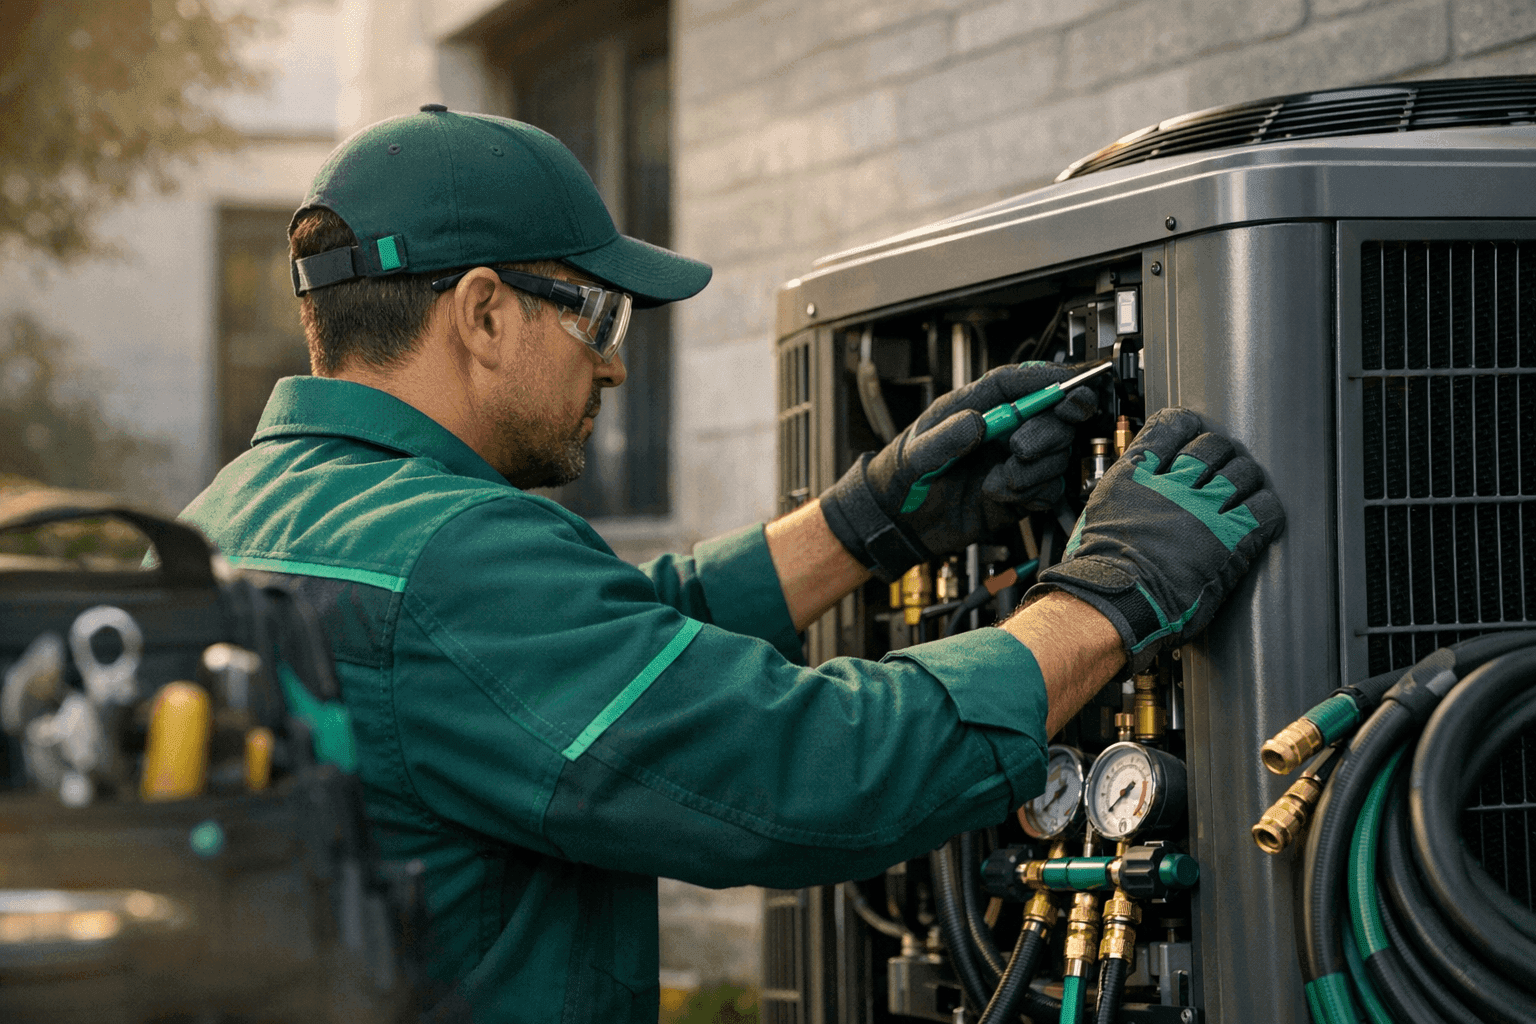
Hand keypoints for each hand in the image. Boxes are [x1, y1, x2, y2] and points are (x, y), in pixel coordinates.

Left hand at [820, 362, 1098, 581]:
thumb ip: (943, 440)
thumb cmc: (902, 479)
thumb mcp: (914, 457)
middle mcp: (1002, 430)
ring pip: (1058, 452)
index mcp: (976, 406)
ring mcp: (1015, 460)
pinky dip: (1031, 493)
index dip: (1048, 378)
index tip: (1070, 383)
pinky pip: (1050, 488)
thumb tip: (978, 422)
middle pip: (1053, 412)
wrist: (900, 524)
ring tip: (1001, 479)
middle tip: (1022, 448)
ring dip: (1035, 468)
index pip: (1018, 382)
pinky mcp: (1022, 492)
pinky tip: (999, 495)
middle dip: (1049, 427)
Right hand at [1029, 408, 1284, 674]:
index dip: (1187, 426)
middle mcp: (1174, 484)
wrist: (1112, 601)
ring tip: (1242, 491)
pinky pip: (1264, 508)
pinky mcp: (1229, 539)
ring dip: (1245, 479)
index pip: (1172, 426)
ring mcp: (1204, 510)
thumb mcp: (1096, 514)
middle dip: (1220, 454)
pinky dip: (1265, 507)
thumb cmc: (1098, 569)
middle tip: (1220, 469)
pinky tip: (1257, 514)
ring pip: (1244, 472)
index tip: (1191, 435)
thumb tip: (1134, 489)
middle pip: (1214, 446)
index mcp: (1138, 474)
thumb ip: (1122, 493)